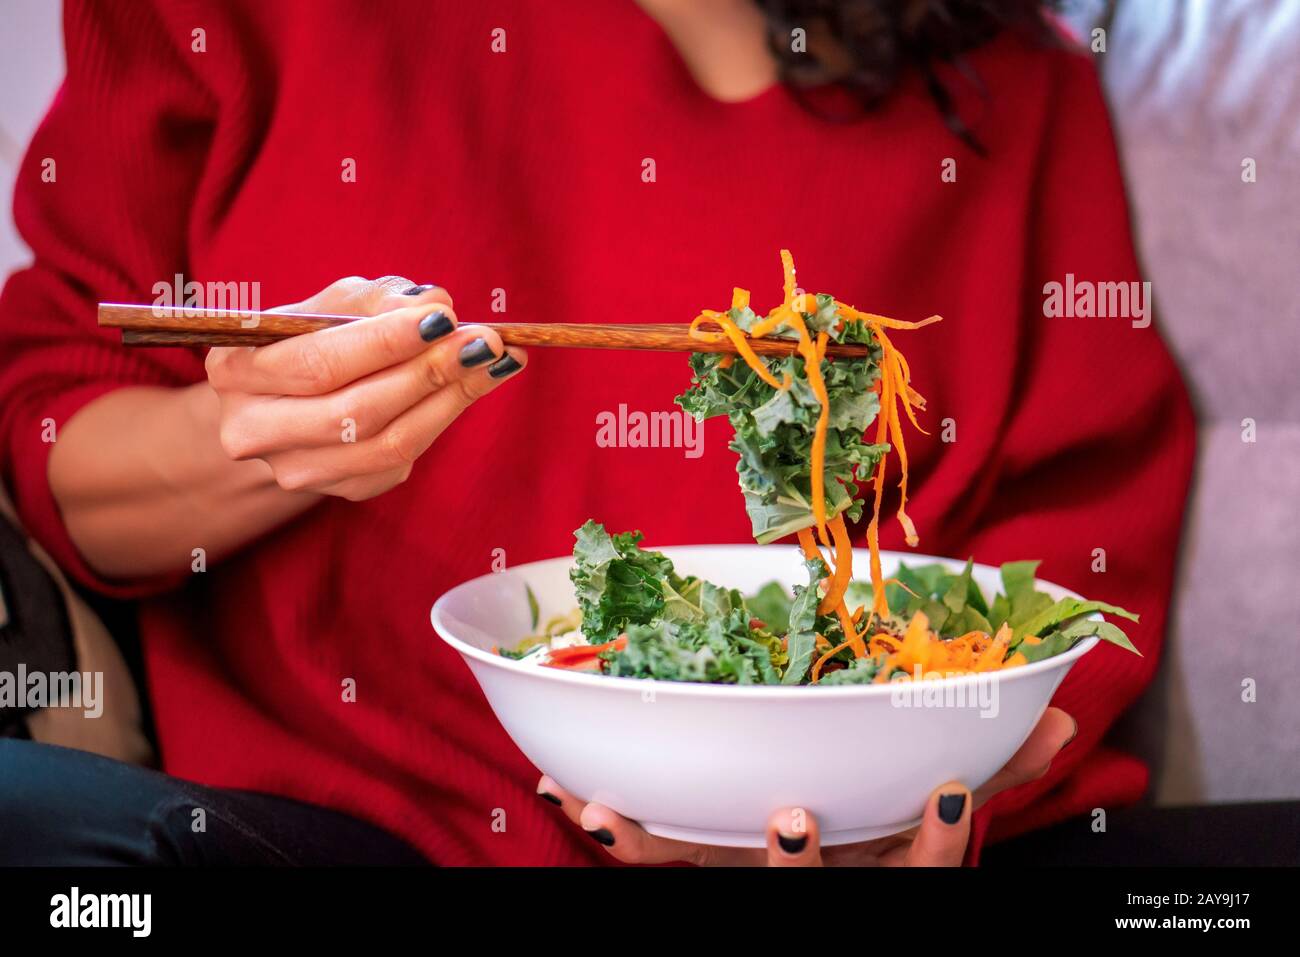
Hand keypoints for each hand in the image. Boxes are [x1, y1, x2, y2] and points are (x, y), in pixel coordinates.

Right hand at [207, 275, 525, 500]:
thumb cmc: (311, 341)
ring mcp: (296, 469)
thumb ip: (375, 299)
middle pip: (355, 412)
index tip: (443, 318)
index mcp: (237, 370)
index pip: (319, 362)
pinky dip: (445, 419)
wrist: (286, 404)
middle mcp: (254, 430)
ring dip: (450, 400)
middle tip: (483, 342)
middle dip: (428, 372)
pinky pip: (401, 461)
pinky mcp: (340, 490)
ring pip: (386, 444)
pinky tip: (475, 385)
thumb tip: (433, 304)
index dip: (385, 342)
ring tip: (493, 361)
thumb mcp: (329, 305)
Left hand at [538, 706, 1075, 865]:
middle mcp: (796, 882)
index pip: (914, 876)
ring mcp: (732, 874)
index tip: (946, 796)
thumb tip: (1056, 719)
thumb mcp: (923, 820)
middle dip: (795, 865)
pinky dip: (598, 815)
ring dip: (649, 845)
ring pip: (691, 875)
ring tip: (611, 811)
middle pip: (795, 891)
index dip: (937, 845)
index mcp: (864, 870)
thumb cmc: (865, 837)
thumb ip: (994, 774)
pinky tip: (559, 785)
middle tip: (794, 817)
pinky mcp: (684, 856)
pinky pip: (636, 847)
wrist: (814, 876)